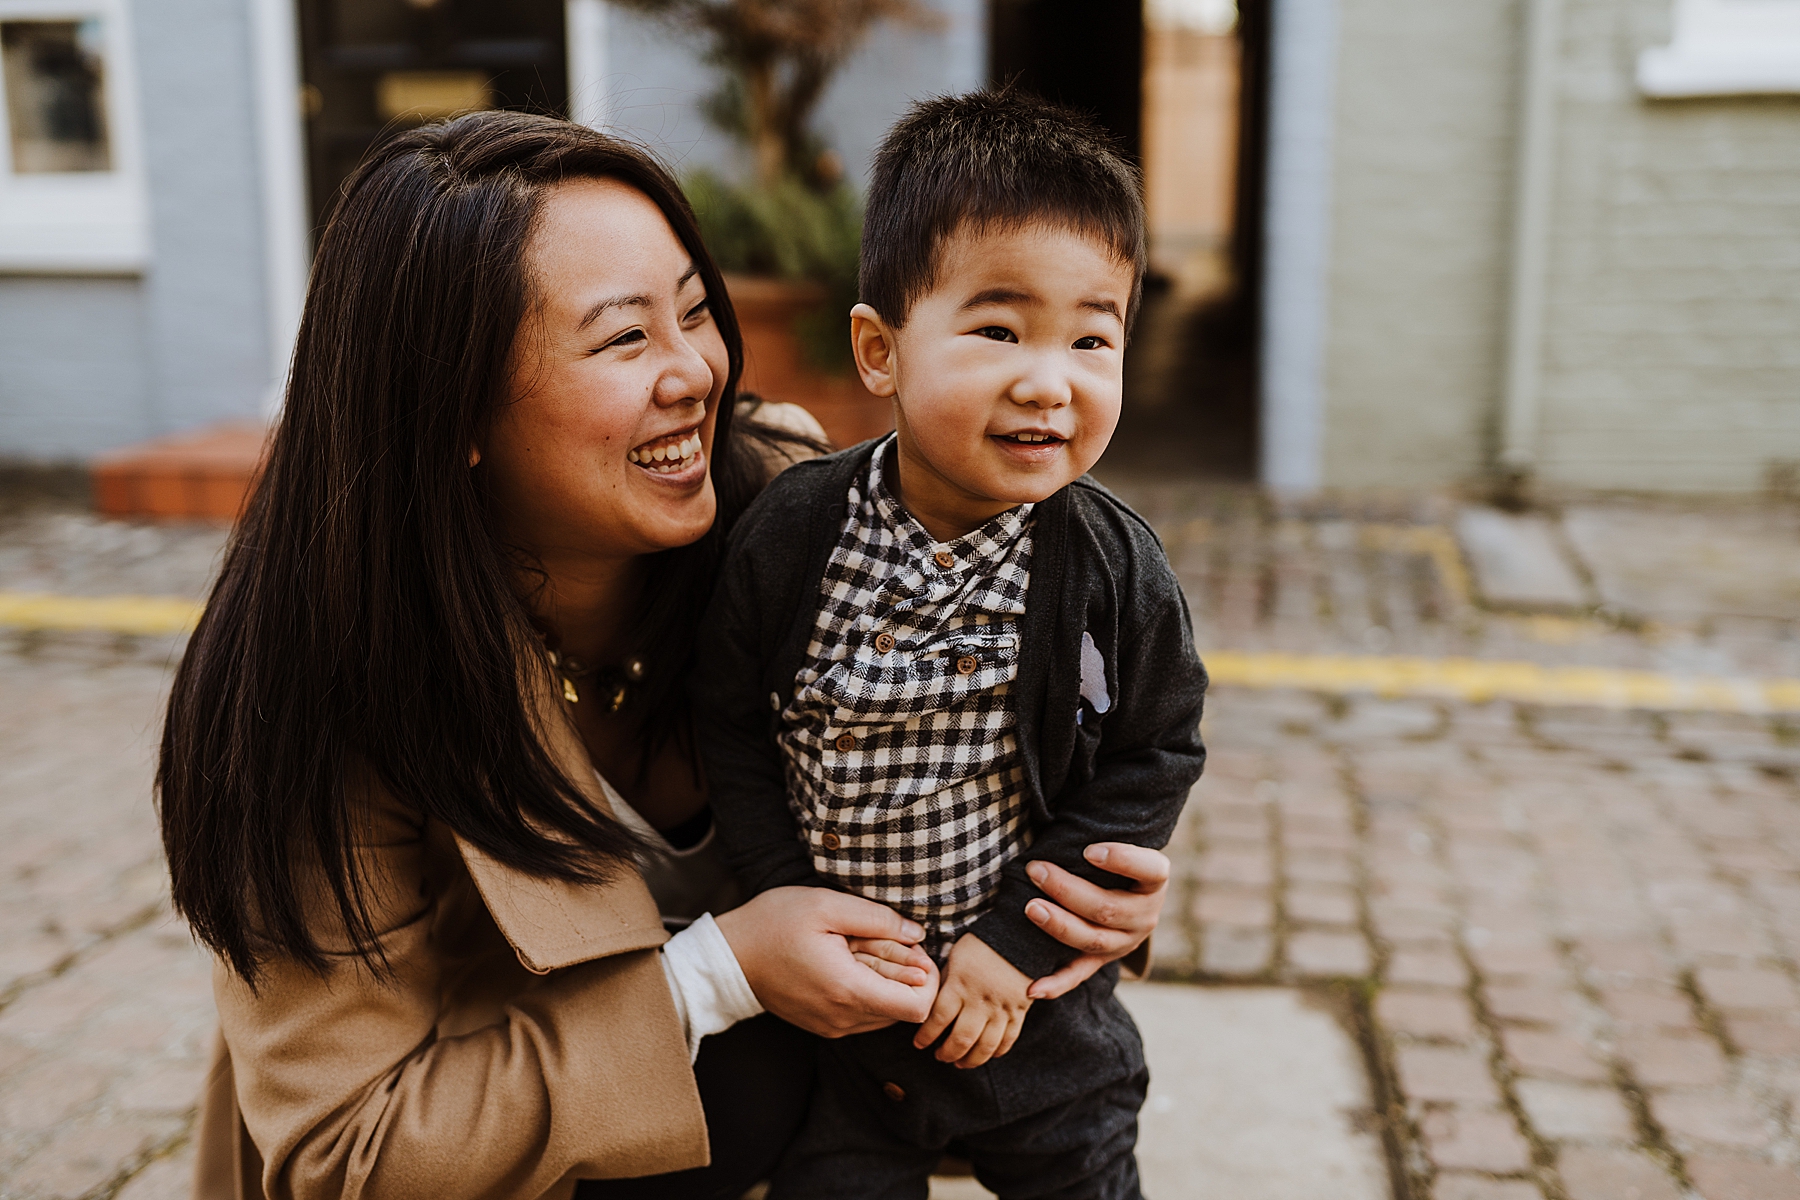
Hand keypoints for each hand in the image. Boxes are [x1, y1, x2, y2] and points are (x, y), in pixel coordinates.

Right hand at [716, 887, 938, 1036]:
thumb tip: (917, 935)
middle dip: (907, 975)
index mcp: (847, 990)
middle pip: (905, 1010)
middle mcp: (843, 1018)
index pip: (919, 1008)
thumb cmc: (773, 924)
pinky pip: (863, 1016)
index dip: (928, 980)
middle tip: (884, 940)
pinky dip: (867, 991)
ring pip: (885, 1014)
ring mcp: (832, 1027)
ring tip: (861, 948)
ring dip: (886, 983)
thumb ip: (877, 919)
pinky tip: (847, 963)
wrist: (727, 956)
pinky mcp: (823, 1026)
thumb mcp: (825, 905)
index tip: (914, 951)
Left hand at [912, 934, 1030, 1068]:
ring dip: (970, 1060)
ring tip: (959, 1062)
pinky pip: (1008, 1039)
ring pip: (985, 1046)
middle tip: (939, 1056)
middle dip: (946, 1053)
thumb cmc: (979, 945)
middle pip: (961, 1038)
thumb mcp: (954, 958)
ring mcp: (1002, 1008)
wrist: (1018, 936)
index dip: (926, 1036)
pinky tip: (986, 1054)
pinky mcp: (1019, 1011)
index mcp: (959, 984)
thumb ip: (944, 984)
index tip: (919, 1043)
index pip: (938, 1019)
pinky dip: (996, 1052)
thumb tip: (928, 1005)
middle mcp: (980, 1000)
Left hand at [1024, 842, 1169, 1000]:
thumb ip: (1096, 828)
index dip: (1122, 861)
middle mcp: (1145, 914)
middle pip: (1108, 908)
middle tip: (1035, 870)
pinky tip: (1033, 988)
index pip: (1150, 870)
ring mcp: (1124, 942)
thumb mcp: (1114, 838)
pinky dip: (1056, 983)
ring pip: (1094, 940)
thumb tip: (1058, 807)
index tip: (1088, 850)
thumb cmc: (1107, 854)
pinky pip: (1079, 975)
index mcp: (1155, 880)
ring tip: (1030, 907)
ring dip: (1059, 925)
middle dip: (1068, 890)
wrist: (1125, 891)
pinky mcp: (1103, 961)